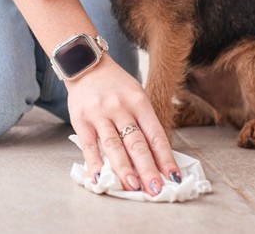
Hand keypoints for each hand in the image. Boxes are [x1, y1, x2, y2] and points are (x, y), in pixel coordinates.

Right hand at [66, 57, 180, 195]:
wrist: (86, 65)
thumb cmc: (114, 85)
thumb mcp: (136, 96)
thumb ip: (144, 124)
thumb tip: (155, 159)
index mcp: (139, 102)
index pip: (156, 135)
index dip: (166, 158)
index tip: (173, 178)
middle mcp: (120, 108)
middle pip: (137, 143)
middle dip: (147, 169)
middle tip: (155, 189)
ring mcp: (100, 114)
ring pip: (114, 146)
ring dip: (124, 169)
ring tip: (133, 187)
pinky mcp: (81, 120)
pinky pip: (89, 145)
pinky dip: (95, 163)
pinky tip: (100, 178)